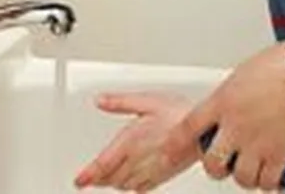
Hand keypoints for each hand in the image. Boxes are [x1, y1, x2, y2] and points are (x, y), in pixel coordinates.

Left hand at [75, 92, 198, 191]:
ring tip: (107, 180)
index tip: (79, 181)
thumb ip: (120, 102)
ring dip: (114, 183)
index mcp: (131, 140)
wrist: (206, 131)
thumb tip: (100, 101)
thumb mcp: (147, 100)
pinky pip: (142, 188)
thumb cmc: (180, 114)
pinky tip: (131, 184)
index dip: (88, 175)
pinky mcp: (164, 175)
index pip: (103, 164)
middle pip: (112, 177)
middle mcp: (138, 159)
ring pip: (125, 184)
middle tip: (90, 179)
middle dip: (100, 179)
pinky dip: (132, 188)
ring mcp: (151, 170)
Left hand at [167, 42, 284, 189]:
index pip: (187, 127)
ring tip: (251, 169)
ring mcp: (258, 144)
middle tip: (223, 163)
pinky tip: (272, 175)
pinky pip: (267, 183)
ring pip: (240, 177)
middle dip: (215, 167)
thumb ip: (234, 90)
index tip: (167, 152)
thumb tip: (234, 95)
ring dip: (244, 176)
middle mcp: (236, 127)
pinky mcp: (281, 156)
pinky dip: (269, 183)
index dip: (174, 144)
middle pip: (212, 163)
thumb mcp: (247, 70)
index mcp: (223, 101)